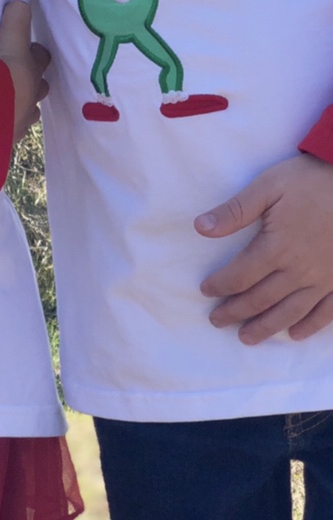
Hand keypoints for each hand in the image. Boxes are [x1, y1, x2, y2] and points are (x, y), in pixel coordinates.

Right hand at [0, 0, 50, 143]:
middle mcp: (34, 94)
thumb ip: (15, 18)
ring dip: (21, 104)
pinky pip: (12, 128)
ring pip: (29, 110)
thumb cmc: (2, 69)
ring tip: (5, 100)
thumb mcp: (9, 37)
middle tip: (15, 75)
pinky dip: (6, 123)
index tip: (26, 48)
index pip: (42, 57)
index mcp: (33, 70)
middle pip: (41, 86)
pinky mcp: (8, 136)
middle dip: (32, 81)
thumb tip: (21, 2)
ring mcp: (23, 118)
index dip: (35, 53)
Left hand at [195, 152, 332, 342]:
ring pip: (290, 312)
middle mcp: (299, 270)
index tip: (205, 291)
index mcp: (277, 247)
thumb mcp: (267, 187)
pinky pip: (326, 312)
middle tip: (216, 320)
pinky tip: (294, 334)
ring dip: (266, 327)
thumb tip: (200, 227)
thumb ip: (234, 210)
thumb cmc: (308, 181)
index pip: (240, 276)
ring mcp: (324, 278)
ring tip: (246, 338)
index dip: (220, 286)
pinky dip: (309, 326)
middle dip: (236, 312)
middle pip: (261, 299)